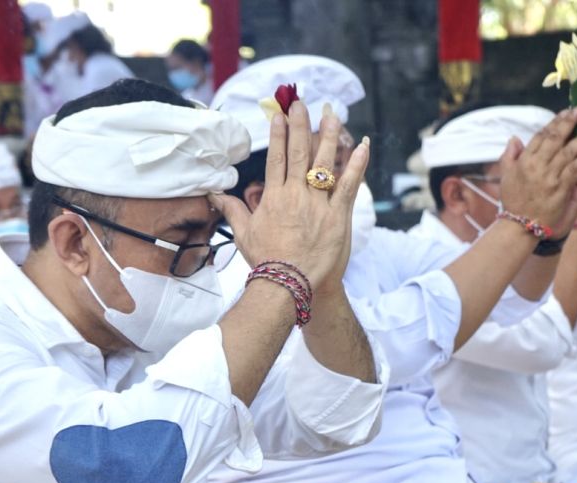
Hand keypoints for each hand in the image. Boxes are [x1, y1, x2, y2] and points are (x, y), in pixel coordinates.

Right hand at [213, 103, 368, 293]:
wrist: (289, 284)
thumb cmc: (266, 260)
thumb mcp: (244, 233)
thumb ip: (231, 209)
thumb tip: (213, 194)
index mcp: (274, 197)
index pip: (276, 158)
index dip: (279, 134)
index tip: (280, 115)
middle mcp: (296, 195)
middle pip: (299, 153)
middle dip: (300, 125)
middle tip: (302, 103)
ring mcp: (318, 204)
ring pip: (325, 163)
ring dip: (329, 136)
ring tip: (332, 114)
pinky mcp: (337, 216)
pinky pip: (349, 185)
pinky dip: (357, 164)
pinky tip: (363, 145)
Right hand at [499, 108, 576, 231]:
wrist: (521, 226)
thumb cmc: (513, 202)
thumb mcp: (506, 177)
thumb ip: (509, 156)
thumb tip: (514, 138)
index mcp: (524, 161)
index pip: (542, 135)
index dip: (555, 122)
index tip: (566, 113)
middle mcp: (537, 166)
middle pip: (557, 138)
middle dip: (570, 122)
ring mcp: (550, 177)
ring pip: (569, 151)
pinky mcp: (561, 189)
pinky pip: (576, 170)